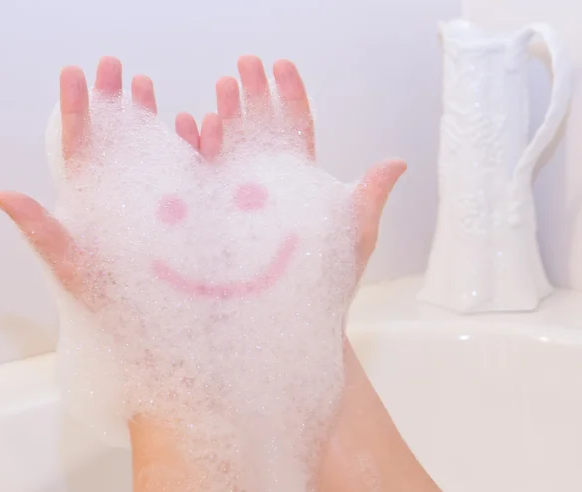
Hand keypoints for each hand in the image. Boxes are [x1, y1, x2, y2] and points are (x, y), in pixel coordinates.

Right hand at [0, 56, 405, 302]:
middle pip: (254, 135)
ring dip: (216, 125)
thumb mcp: (350, 243)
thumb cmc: (324, 292)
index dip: (286, 95)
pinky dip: (191, 162)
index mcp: (299, 188)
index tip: (278, 65)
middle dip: (247, 100)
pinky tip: (185, 141)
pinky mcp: (209, 231)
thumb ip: (366, 200)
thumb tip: (396, 162)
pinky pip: (196, 189)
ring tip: (211, 101)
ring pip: (222, 157)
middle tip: (239, 72)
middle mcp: (264, 194)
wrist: (284, 335)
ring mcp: (234, 210)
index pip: (293, 131)